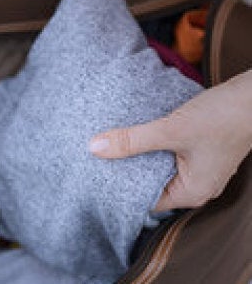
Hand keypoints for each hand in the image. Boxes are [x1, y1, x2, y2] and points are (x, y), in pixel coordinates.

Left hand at [89, 69, 251, 211]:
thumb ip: (132, 140)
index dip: (120, 189)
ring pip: (159, 168)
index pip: (144, 202)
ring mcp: (200, 169)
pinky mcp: (200, 152)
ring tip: (112, 146)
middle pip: (150, 185)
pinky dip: (153, 146)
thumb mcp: (171, 129)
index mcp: (191, 193)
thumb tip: (95, 148)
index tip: (96, 176)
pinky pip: (169, 155)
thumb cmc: (224, 116)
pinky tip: (136, 134)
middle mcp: (196, 186)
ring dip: (139, 156)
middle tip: (97, 159)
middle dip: (127, 171)